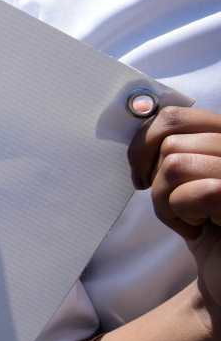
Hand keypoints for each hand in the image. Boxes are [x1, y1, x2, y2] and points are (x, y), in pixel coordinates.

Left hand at [129, 106, 220, 310]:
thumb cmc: (206, 227)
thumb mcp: (186, 178)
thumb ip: (171, 146)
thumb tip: (134, 111)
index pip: (175, 116)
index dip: (145, 142)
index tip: (141, 174)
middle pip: (171, 143)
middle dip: (158, 182)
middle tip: (178, 208)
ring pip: (176, 165)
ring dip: (169, 202)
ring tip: (192, 219)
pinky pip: (200, 191)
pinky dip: (185, 215)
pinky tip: (200, 229)